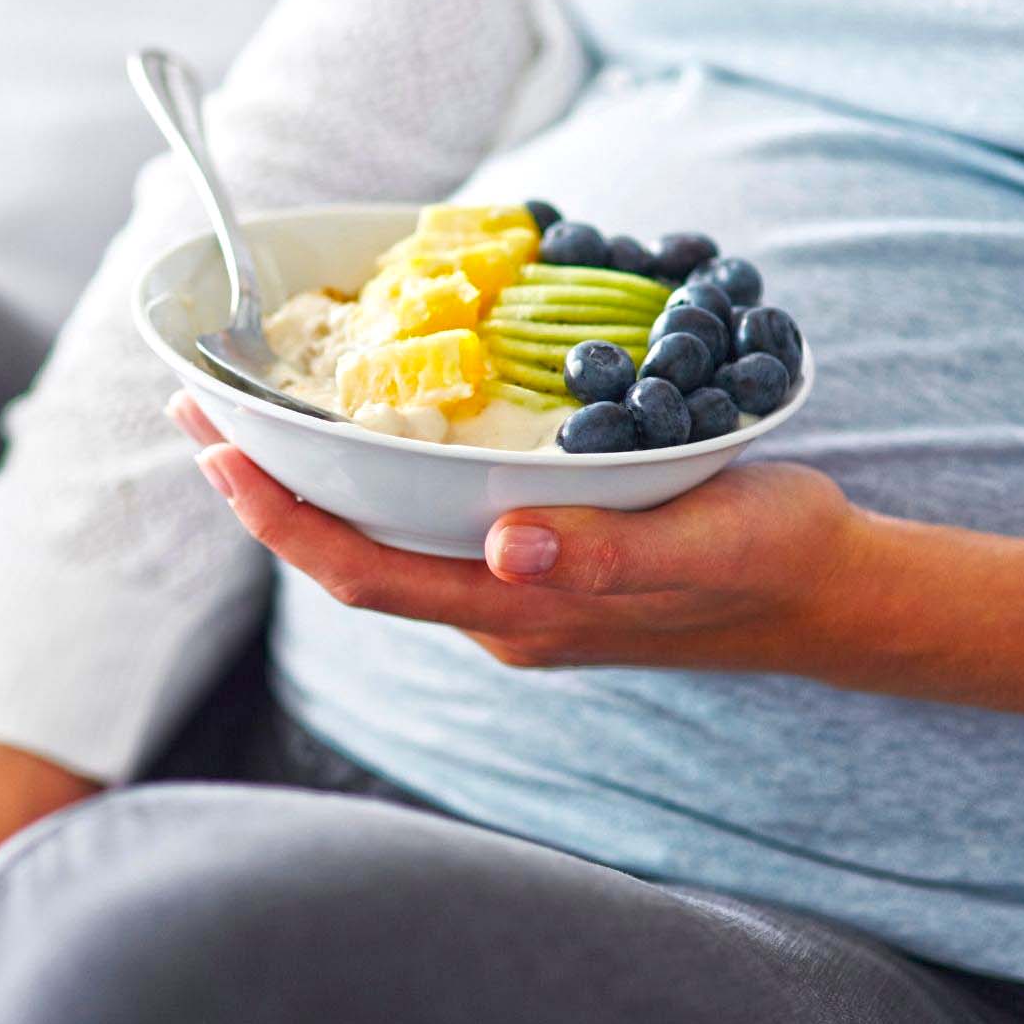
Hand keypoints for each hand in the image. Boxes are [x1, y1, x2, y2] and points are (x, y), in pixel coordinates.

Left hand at [167, 391, 1023, 716]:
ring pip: (385, 543)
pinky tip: (368, 430)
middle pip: (353, 558)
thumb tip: (502, 543)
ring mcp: (513, 591)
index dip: (283, 520)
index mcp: (521, 613)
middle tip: (202, 410)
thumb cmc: (768, 562)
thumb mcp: (701, 545)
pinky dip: (377, 480)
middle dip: (268, 493)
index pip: (368, 574)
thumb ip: (603, 554)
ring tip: (256, 412)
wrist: (822, 593)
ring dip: (313, 484)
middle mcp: (497, 610)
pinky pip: (428, 528)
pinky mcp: (536, 565)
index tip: (219, 449)